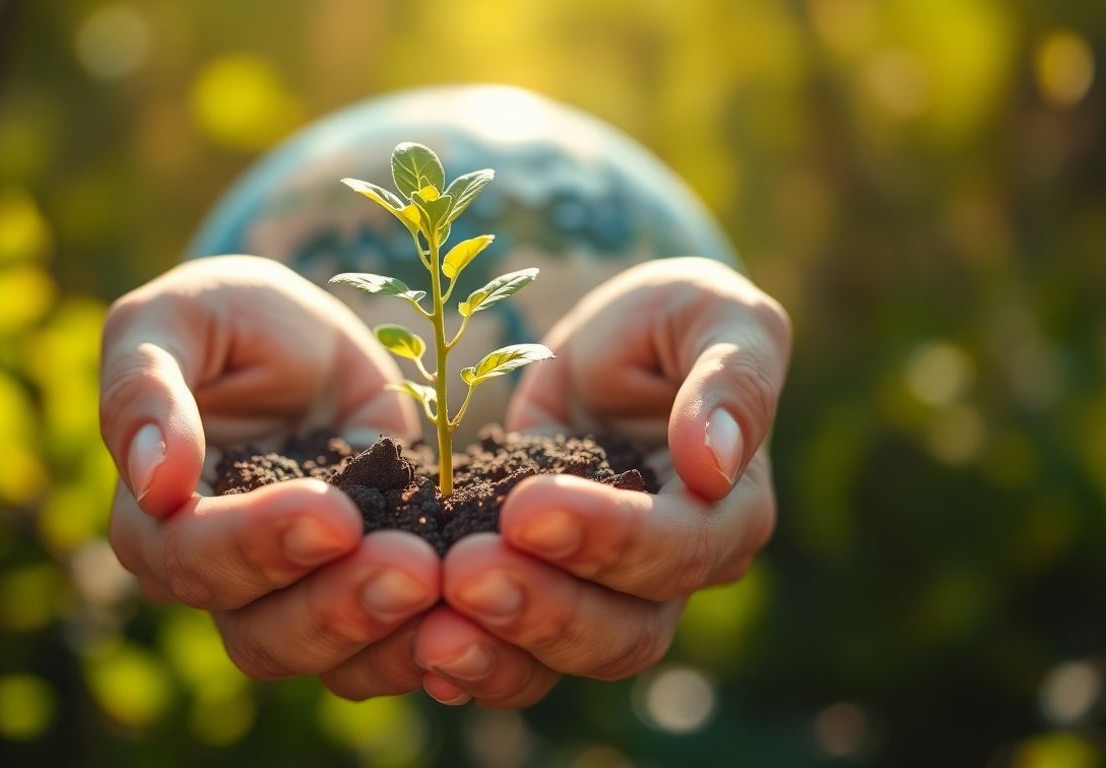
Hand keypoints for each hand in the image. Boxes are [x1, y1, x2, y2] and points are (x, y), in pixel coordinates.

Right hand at [103, 255, 439, 697]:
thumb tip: (152, 481)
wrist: (312, 342)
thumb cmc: (226, 318)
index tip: (332, 513)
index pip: (188, 557)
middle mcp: (218, 575)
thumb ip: (144, 389)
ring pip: (323, 656)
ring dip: (384, 634)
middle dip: (336, 604)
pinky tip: (471, 619)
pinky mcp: (364, 586)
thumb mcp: (175, 319)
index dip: (257, 543)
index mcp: (155, 517)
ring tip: (444, 585)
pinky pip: (386, 646)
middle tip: (414, 567)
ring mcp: (295, 592)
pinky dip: (426, 642)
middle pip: (258, 631)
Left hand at [412, 257, 790, 705]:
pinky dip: (473, 665)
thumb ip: (731, 379)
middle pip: (626, 630)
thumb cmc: (673, 321)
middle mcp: (675, 571)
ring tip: (431, 634)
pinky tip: (421, 655)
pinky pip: (517, 653)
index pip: (681, 548)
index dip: (609, 537)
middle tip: (463, 575)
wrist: (609, 348)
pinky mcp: (544, 588)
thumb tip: (714, 462)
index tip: (528, 508)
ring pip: (568, 657)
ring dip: (501, 652)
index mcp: (729, 510)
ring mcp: (608, 592)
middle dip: (543, 609)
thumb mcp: (714, 317)